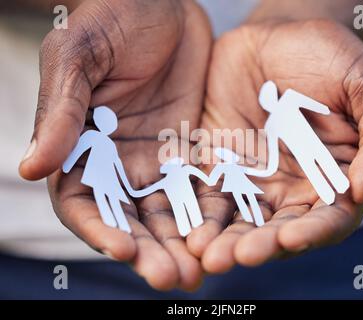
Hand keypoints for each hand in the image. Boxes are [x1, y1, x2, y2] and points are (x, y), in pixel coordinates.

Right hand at [19, 0, 211, 290]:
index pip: (83, 202)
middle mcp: (116, 161)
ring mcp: (154, 159)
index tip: (123, 251)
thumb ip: (61, 110)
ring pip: (166, 213)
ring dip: (180, 244)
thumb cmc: (112, 18)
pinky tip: (223, 236)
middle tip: (172, 278)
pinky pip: (199, 189)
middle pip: (129, 219)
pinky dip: (207, 215)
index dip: (99, 229)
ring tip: (200, 272)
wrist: (162, 3)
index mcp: (79, 145)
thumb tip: (30, 166)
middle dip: (148, 251)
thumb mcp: (79, 55)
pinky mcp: (188, 151)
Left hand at [187, 20, 362, 272]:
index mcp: (334, 179)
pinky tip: (187, 229)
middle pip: (278, 229)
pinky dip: (198, 213)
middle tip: (238, 257)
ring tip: (206, 254)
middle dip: (259, 246)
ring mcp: (254, 180)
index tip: (290, 238)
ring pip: (240, 220)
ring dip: (224, 240)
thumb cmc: (330, 58)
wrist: (277, 37)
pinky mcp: (220, 166)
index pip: (328, 219)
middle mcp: (293, 188)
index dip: (311, 233)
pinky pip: (208, 194)